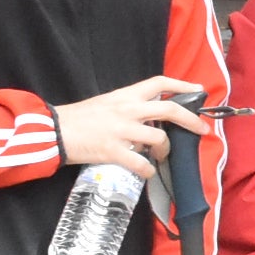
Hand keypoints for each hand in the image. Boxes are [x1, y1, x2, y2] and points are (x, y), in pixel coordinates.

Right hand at [54, 75, 208, 180]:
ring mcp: (120, 131)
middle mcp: (126, 110)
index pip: (158, 83)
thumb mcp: (106, 103)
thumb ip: (129, 107)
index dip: (181, 84)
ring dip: (165, 149)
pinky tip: (146, 172)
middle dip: (190, 120)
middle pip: (168, 109)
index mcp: (124, 96)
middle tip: (201, 129)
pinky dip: (148, 170)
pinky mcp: (113, 151)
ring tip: (160, 155)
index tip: (198, 89)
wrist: (53, 131)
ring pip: (158, 137)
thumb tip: (152, 117)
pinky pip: (141, 164)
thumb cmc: (78, 118)